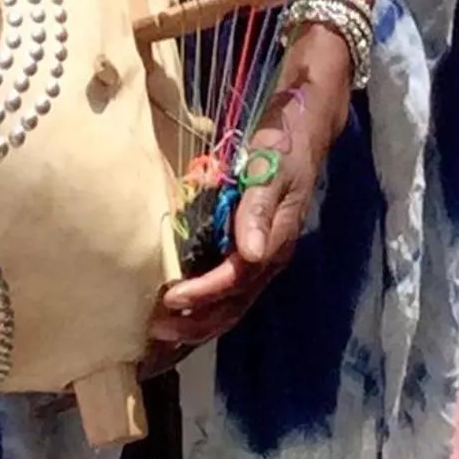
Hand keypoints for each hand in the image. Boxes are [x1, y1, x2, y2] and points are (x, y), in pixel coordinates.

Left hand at [147, 28, 352, 351]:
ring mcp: (262, 254)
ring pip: (231, 303)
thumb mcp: (272, 167)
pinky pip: (228, 287)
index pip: (235, 279)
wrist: (303, 128)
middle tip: (155, 330)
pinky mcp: (252, 246)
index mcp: (275, 240)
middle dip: (196, 322)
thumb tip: (251, 253)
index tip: (170, 298)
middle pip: (233, 305)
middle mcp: (269, 256)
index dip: (203, 293)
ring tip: (162, 329)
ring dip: (198, 320)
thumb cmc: (284, 144)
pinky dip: (205, 303)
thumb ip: (259, 208)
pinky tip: (181, 305)